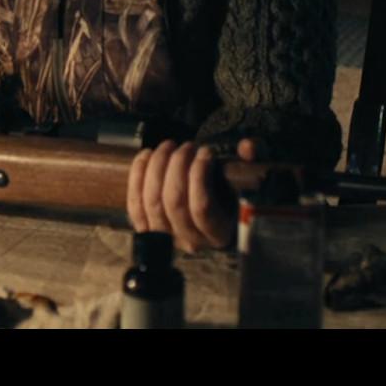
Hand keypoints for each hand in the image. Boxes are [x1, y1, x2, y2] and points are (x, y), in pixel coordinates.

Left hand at [126, 138, 259, 252]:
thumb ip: (250, 160)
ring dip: (157, 167)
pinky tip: (147, 155)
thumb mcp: (244, 175)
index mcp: (219, 232)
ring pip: (152, 202)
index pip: (201, 207)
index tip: (205, 152)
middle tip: (187, 145)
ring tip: (169, 146)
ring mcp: (165, 237)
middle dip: (177, 165)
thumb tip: (248, 148)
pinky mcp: (146, 228)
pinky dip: (137, 176)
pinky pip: (134, 204)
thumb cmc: (228, 188)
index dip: (199, 175)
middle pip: (173, 202)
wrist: (211, 201)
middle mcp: (191, 240)